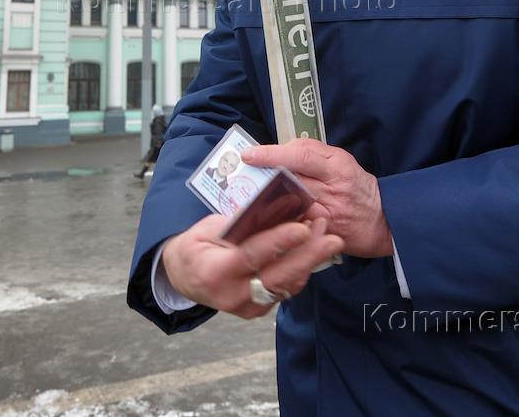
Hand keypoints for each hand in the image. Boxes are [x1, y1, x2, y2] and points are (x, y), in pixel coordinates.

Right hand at [161, 214, 342, 318]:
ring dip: (310, 261)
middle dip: (309, 257)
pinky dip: (301, 270)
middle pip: (278, 277)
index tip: (303, 228)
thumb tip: (272, 208)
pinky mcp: (259, 309)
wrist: (185, 278)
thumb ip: (239, 223)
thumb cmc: (196, 247)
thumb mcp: (208, 228)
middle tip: (333, 239)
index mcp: (215, 272)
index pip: (252, 256)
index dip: (278, 242)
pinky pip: (285, 289)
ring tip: (328, 236)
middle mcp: (233, 295)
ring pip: (287, 285)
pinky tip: (314, 250)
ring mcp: (248, 307)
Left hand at [241, 139, 393, 258]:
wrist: (383, 220)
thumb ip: (311, 154)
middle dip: (264, 179)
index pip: (301, 155)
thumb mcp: (339, 161)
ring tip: (247, 198)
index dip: (272, 154)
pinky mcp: (323, 234)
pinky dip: (279, 221)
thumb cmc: (356, 186)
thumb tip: (279, 150)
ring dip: (267, 202)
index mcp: (336, 166)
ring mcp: (327, 213)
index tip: (249, 154)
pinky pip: (295, 225)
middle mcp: (332, 189)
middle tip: (241, 177)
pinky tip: (263, 219)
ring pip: (288, 206)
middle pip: (290, 180)